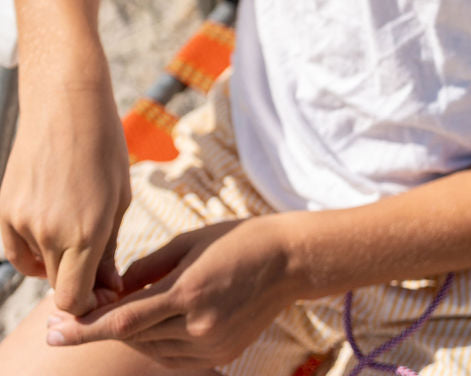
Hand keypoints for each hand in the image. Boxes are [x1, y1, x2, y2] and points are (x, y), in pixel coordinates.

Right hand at [0, 68, 130, 314]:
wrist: (66, 102)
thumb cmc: (104, 145)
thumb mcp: (120, 197)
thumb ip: (110, 250)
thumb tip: (107, 289)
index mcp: (86, 231)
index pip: (75, 299)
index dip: (90, 303)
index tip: (102, 289)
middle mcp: (50, 232)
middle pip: (57, 284)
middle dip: (77, 278)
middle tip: (95, 257)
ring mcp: (22, 221)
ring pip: (37, 265)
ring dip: (55, 259)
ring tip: (75, 224)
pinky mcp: (4, 209)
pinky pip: (17, 249)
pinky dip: (33, 247)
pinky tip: (52, 223)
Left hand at [44, 217, 299, 371]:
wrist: (290, 261)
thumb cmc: (238, 240)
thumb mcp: (189, 242)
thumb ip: (148, 268)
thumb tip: (113, 289)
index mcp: (188, 291)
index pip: (122, 320)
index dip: (83, 329)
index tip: (52, 331)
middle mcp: (198, 326)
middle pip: (132, 336)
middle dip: (99, 328)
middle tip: (72, 317)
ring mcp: (210, 345)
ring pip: (150, 350)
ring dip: (129, 334)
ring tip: (119, 311)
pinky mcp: (220, 356)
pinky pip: (172, 358)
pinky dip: (154, 344)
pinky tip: (153, 324)